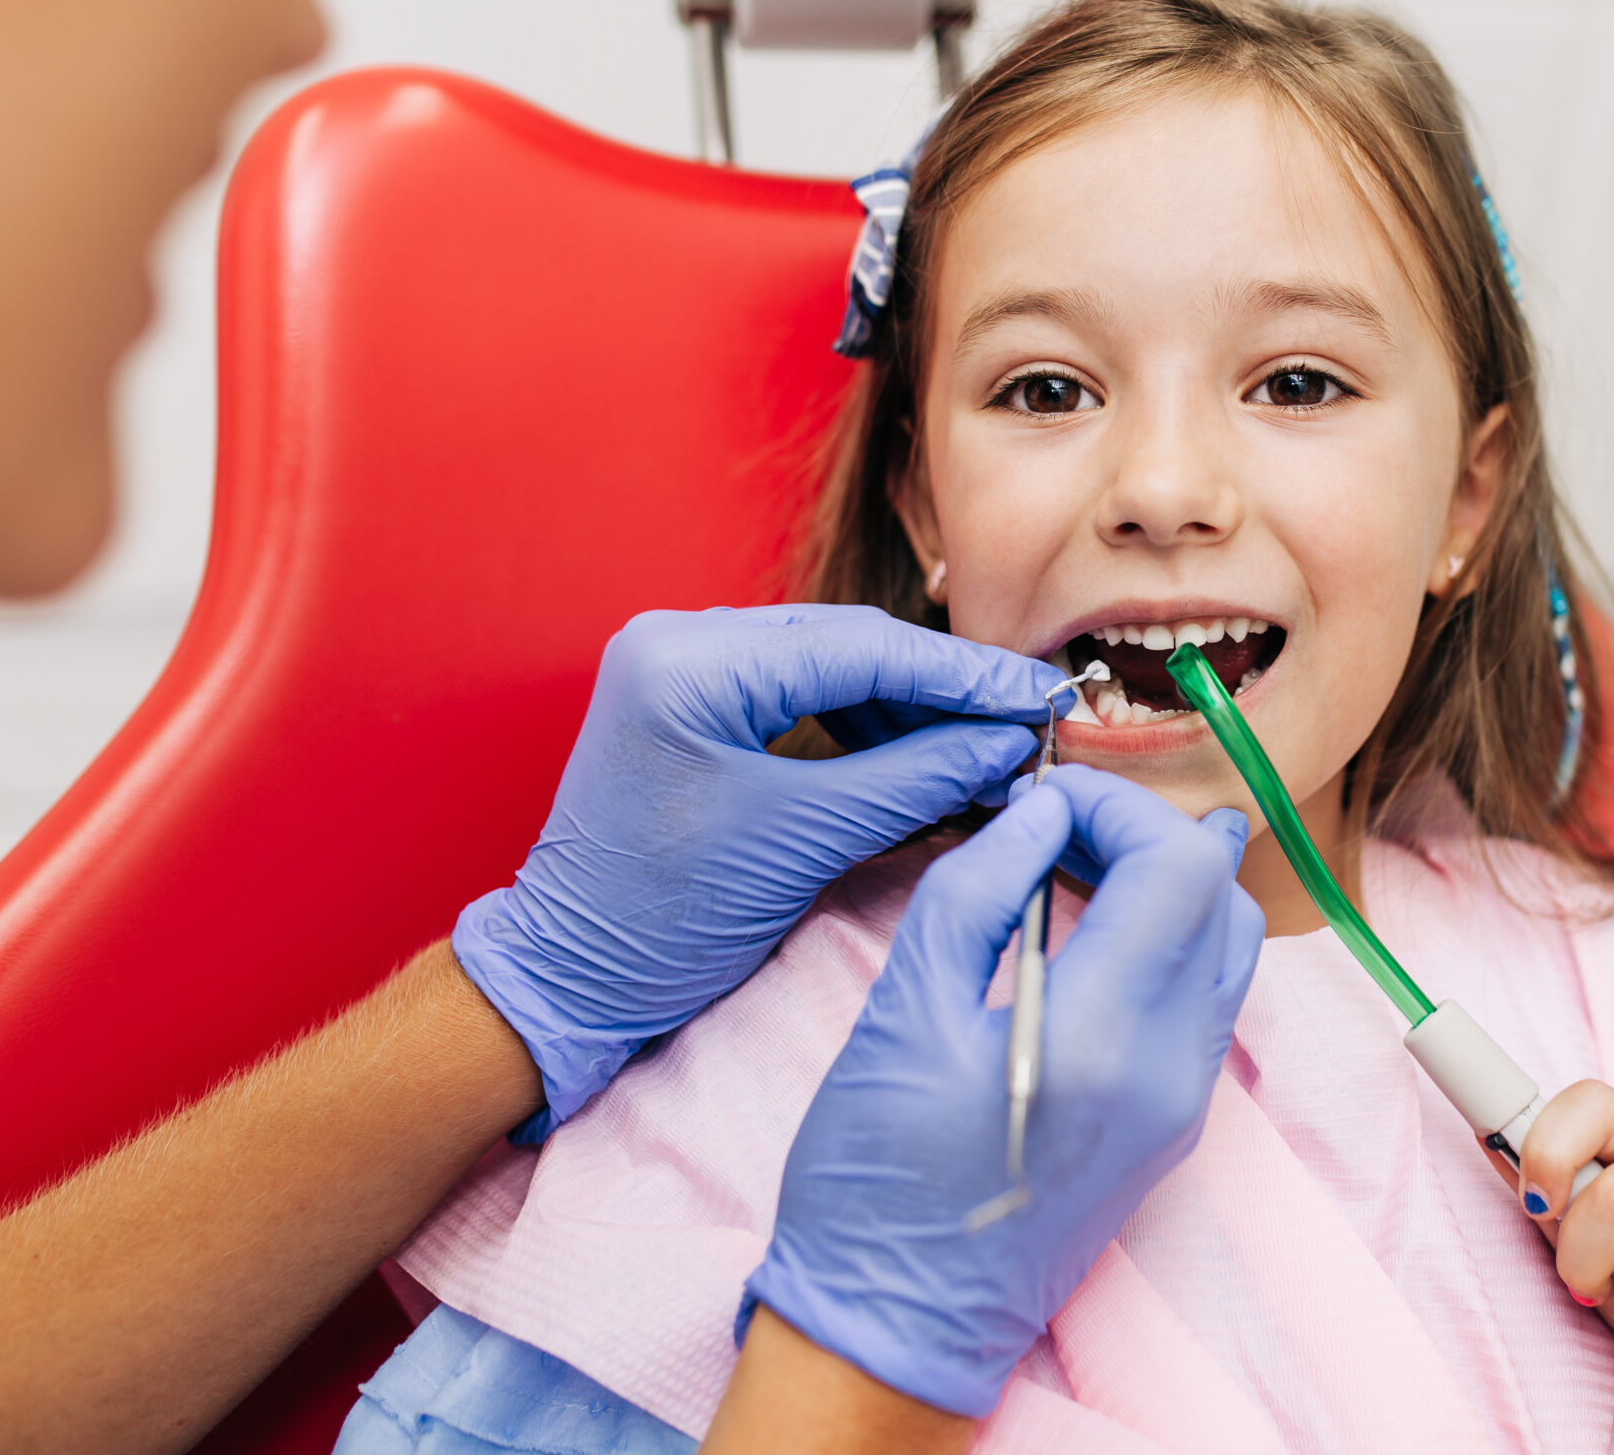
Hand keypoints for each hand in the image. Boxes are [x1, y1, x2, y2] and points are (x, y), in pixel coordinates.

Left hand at [455, 604, 1070, 1132]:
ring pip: (829, 662)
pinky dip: (865, 720)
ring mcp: (680, 664)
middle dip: (944, 686)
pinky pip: (799, 690)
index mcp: (690, 663)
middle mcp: (678, 639)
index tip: (1042, 698)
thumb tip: (1007, 743)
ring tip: (988, 740)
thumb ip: (916, 777)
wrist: (572, 975)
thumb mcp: (806, 840)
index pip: (859, 648)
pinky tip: (926, 749)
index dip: (963, 676)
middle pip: (847, 643)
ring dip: (910, 703)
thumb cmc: (666, 919)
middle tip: (1030, 716)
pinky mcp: (692, 699)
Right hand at [746, 764, 1264, 1418]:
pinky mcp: (1174, 1128)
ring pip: (1231, 946)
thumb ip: (978, 889)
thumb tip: (1041, 815)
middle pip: (1220, 896)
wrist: (896, 1326)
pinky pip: (1207, 1000)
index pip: (1179, 865)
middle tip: (1054, 828)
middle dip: (1144, 834)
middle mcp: (1171, 1070)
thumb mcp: (902, 1010)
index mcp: (1105, 1037)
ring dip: (1169, 885)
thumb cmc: (876, 1179)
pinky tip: (1093, 933)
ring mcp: (1184, 1104)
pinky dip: (1168, 942)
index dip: (1116, 806)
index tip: (1042, 802)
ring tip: (1076, 868)